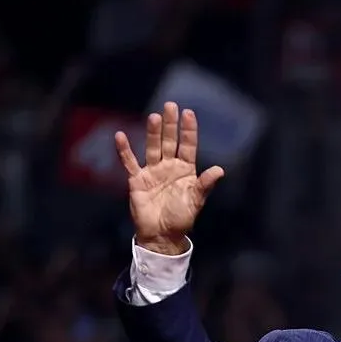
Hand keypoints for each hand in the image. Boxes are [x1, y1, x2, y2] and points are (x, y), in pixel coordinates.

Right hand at [115, 101, 224, 254]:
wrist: (162, 236)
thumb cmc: (181, 219)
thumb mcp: (196, 201)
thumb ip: (205, 185)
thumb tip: (219, 170)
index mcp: (185, 170)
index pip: (187, 146)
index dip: (188, 131)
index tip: (188, 114)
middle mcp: (169, 167)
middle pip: (169, 141)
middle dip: (170, 125)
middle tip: (170, 106)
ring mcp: (152, 171)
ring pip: (152, 148)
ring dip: (152, 133)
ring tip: (154, 117)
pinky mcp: (137, 180)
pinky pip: (129, 162)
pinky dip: (124, 151)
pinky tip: (121, 136)